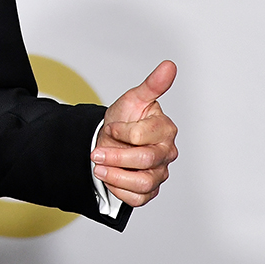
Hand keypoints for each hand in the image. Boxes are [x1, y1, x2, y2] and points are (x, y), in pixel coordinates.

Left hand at [91, 60, 177, 206]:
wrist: (111, 138)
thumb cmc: (125, 118)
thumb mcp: (133, 98)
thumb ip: (152, 84)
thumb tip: (169, 65)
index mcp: (165, 130)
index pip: (141, 136)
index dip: (120, 131)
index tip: (111, 126)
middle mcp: (166, 153)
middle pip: (144, 161)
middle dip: (114, 156)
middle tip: (95, 153)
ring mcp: (159, 173)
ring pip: (142, 183)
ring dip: (114, 176)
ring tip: (98, 167)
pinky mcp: (150, 190)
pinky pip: (138, 199)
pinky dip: (119, 190)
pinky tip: (109, 177)